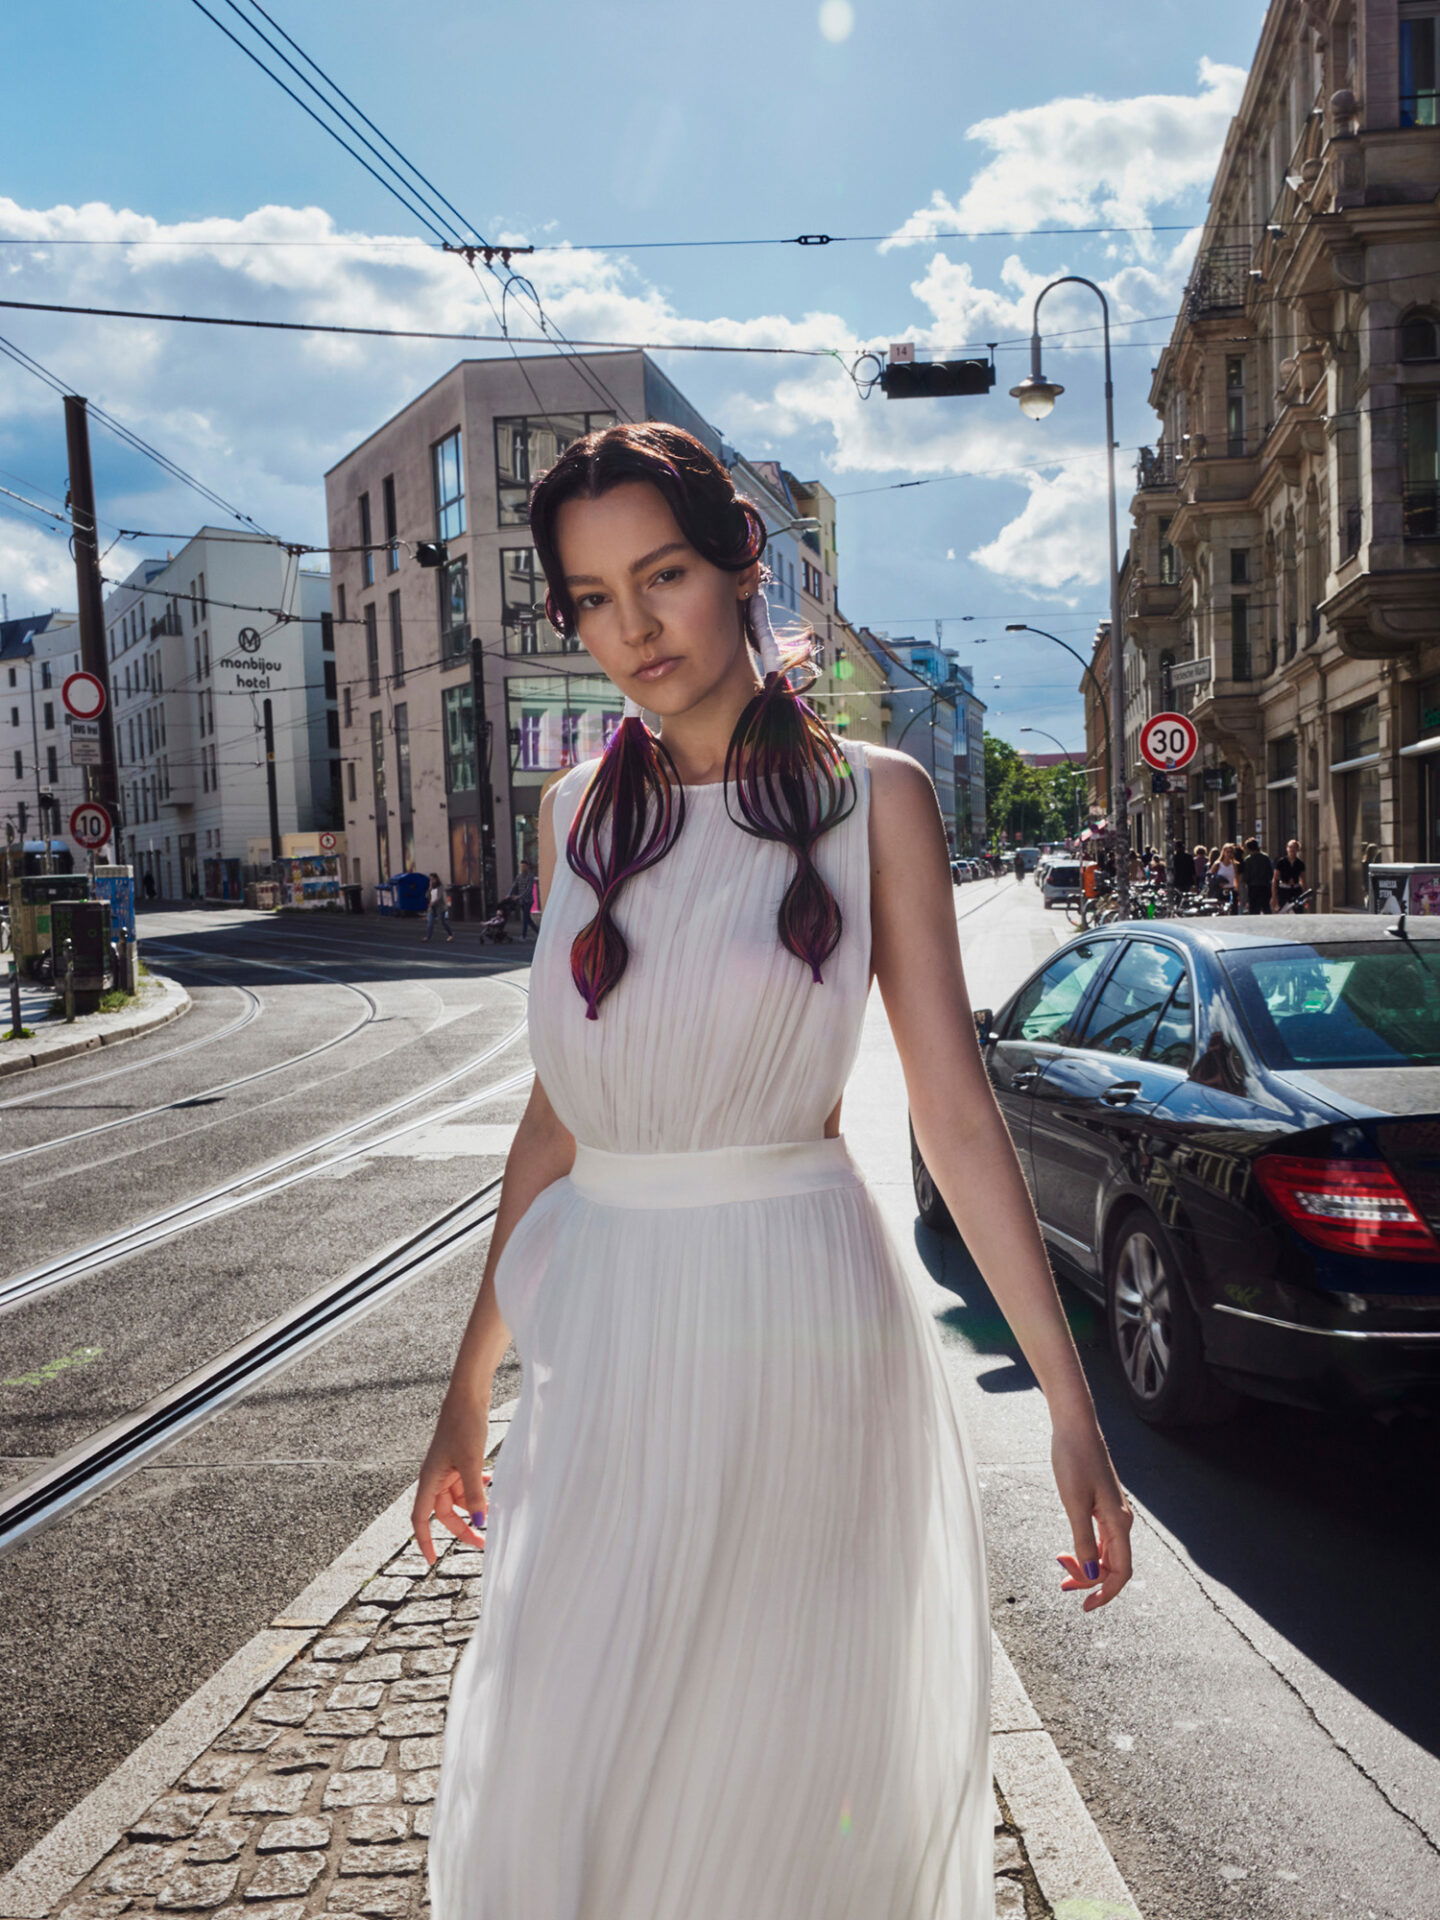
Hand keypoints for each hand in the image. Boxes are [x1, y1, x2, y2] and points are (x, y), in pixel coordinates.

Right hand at [412, 1398, 492, 1565]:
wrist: (469, 1395)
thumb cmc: (465, 1425)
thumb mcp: (472, 1463)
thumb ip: (475, 1495)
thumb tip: (479, 1521)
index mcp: (430, 1479)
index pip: (421, 1518)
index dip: (424, 1541)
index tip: (431, 1561)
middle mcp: (435, 1475)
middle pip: (445, 1512)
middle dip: (463, 1527)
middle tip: (484, 1542)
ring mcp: (448, 1467)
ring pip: (459, 1498)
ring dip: (474, 1506)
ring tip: (494, 1511)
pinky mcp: (460, 1458)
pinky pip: (467, 1482)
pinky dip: (478, 1488)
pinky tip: (491, 1483)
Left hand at [1050, 1420, 1134, 1611]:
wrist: (1075, 1427)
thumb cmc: (1074, 1460)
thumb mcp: (1074, 1504)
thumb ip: (1083, 1541)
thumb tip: (1089, 1575)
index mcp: (1118, 1523)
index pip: (1121, 1572)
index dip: (1106, 1593)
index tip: (1086, 1607)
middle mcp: (1121, 1521)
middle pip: (1112, 1565)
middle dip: (1090, 1581)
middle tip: (1062, 1586)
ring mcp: (1113, 1513)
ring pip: (1105, 1553)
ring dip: (1086, 1566)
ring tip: (1061, 1567)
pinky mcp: (1103, 1505)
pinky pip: (1100, 1539)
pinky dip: (1085, 1550)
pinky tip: (1069, 1550)